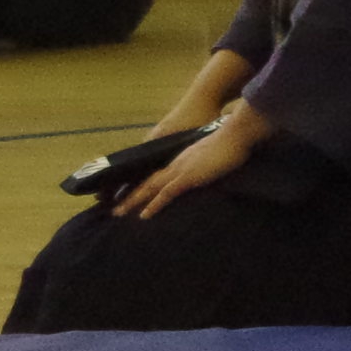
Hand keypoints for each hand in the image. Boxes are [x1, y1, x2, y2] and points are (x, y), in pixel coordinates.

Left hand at [115, 101, 265, 218]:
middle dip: (130, 195)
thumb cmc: (229, 145)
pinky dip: (153, 205)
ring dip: (133, 201)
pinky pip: (166, 193)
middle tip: (115, 209)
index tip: (131, 196)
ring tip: (119, 213)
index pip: (156, 175)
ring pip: (150, 188)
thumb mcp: (214, 157)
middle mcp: (175, 164)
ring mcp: (180, 170)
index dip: (142, 186)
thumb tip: (205, 172)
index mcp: (181, 160)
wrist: (234, 135)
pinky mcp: (188, 177)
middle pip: (147, 181)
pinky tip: (144, 215)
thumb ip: (205, 164)